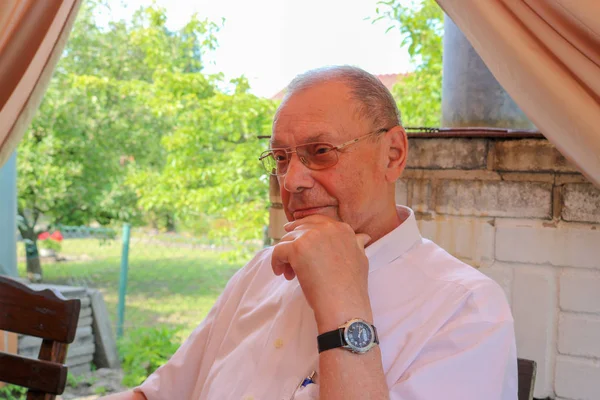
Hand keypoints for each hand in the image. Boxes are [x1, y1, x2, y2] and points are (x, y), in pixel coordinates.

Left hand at [271, 215, 372, 331]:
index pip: (317, 222)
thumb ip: (357, 244)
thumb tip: (362, 237)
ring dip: (286, 256)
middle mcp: (327, 228)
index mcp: (342, 229)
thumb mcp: (361, 259)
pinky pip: (278, 250)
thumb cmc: (351, 288)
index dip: (305, 232)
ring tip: (291, 274)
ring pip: (288, 239)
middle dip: (294, 243)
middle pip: (300, 228)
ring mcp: (311, 236)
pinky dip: (276, 262)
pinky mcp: (296, 248)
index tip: (298, 243)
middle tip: (292, 262)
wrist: (344, 304)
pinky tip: (281, 273)